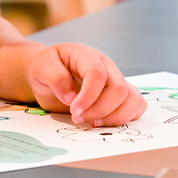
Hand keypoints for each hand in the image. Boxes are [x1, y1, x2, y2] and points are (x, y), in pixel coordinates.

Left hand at [26, 44, 146, 126]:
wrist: (47, 73)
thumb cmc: (46, 67)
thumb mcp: (42, 67)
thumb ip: (55, 78)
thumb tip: (71, 97)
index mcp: (86, 55)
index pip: (98, 74)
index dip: (88, 96)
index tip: (74, 111)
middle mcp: (106, 66)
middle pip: (118, 89)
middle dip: (99, 110)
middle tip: (77, 118)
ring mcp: (114, 80)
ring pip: (132, 99)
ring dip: (114, 117)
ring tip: (92, 123)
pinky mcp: (118, 96)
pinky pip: (135, 106)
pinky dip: (124, 118)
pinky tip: (102, 121)